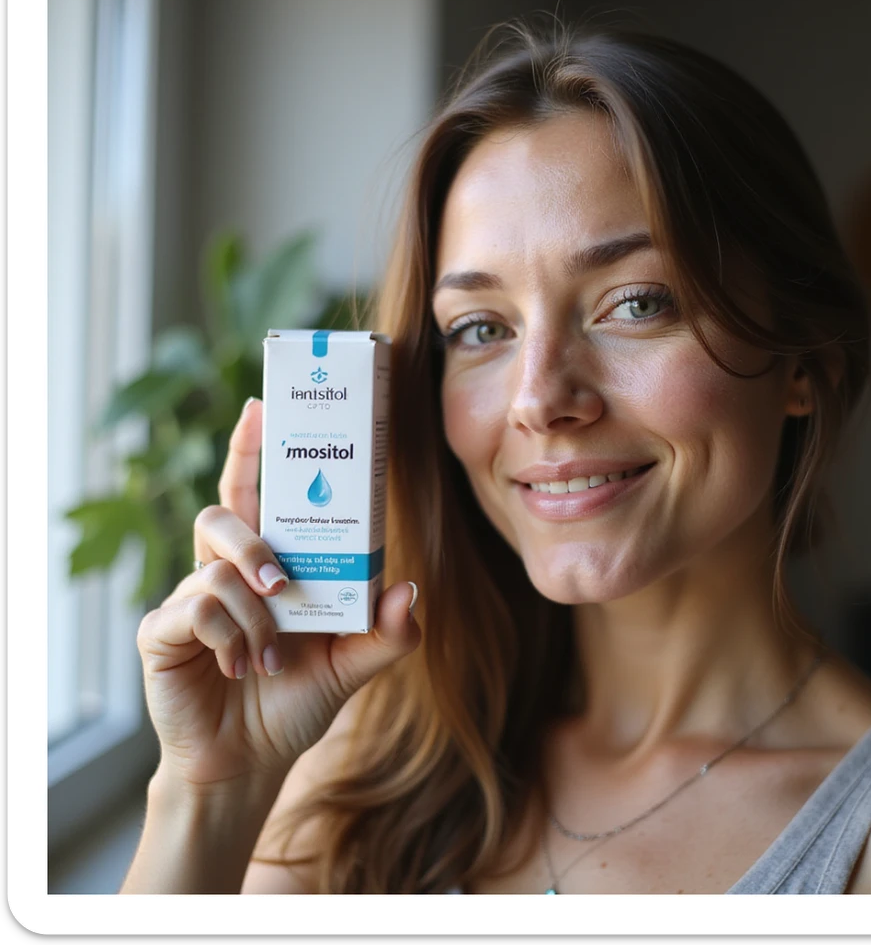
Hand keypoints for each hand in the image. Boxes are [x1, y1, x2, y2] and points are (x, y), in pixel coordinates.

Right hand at [136, 398, 420, 790]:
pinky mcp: (163, 632)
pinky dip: (229, 636)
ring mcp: (189, 599)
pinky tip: (241, 668)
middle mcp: (223, 571)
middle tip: (281, 582)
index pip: (254, 494)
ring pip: (214, 565)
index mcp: (266, 565)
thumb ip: (387, 633)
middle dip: (253, 538)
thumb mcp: (353, 666)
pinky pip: (194, 608)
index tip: (260, 406)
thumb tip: (409, 589)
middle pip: (222, 513)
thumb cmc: (294, 702)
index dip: (251, 449)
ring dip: (252, 609)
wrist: (247, 764)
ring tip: (270, 653)